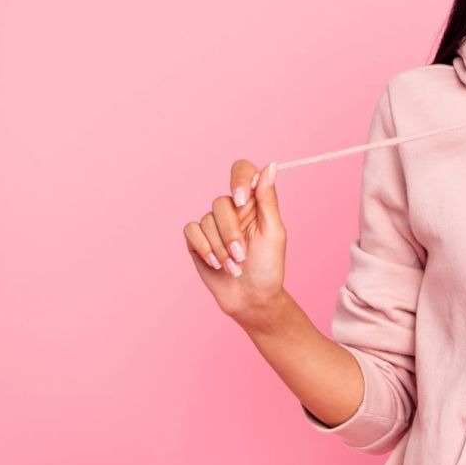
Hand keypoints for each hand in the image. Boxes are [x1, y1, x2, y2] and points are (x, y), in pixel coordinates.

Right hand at [183, 159, 288, 323]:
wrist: (252, 298)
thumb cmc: (268, 267)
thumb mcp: (274, 233)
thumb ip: (268, 200)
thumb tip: (270, 166)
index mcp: (254, 202)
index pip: (242, 171)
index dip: (239, 180)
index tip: (241, 201)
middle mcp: (233, 209)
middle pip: (221, 202)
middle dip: (231, 233)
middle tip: (242, 255)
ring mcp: (214, 224)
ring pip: (206, 220)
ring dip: (220, 247)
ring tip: (234, 267)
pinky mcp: (197, 240)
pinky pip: (192, 231)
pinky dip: (204, 248)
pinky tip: (216, 264)